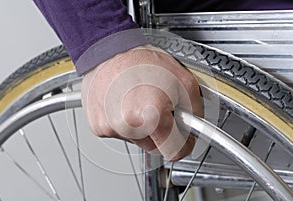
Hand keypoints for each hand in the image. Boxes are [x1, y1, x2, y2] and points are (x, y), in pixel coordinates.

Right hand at [81, 45, 202, 160]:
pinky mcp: (98, 126)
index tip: (183, 138)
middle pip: (154, 148)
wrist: (109, 50)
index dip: (183, 144)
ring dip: (141, 127)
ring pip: (136, 140)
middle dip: (160, 133)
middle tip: (157, 110)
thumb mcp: (184, 80)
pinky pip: (119, 133)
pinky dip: (124, 122)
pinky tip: (124, 103)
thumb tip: (193, 126)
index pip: (174, 152)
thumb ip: (195, 110)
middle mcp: (129, 127)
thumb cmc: (142, 61)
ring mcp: (110, 128)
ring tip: (138, 101)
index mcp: (151, 118)